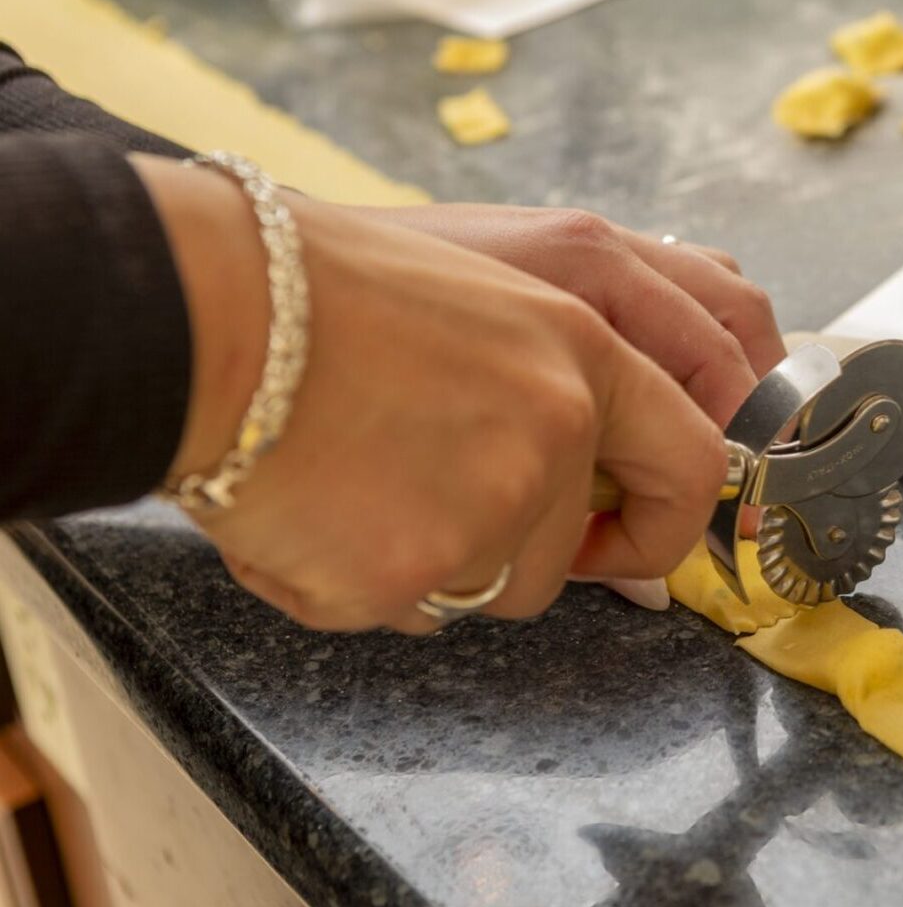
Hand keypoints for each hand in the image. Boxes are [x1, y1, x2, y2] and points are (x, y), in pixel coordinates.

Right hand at [135, 156, 725, 632]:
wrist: (205, 311)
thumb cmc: (320, 294)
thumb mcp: (479, 301)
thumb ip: (555, 388)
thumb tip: (597, 489)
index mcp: (579, 347)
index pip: (693, 463)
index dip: (662, 523)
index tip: (618, 537)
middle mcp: (556, 425)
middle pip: (566, 557)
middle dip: (512, 555)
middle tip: (432, 512)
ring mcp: (494, 503)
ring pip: (493, 591)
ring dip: (434, 564)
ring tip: (355, 485)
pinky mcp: (420, 570)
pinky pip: (413, 611)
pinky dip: (363, 582)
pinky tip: (316, 512)